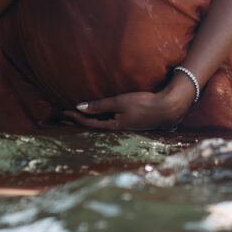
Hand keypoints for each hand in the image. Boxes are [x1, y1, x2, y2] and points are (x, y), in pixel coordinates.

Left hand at [62, 84, 195, 131]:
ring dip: (87, 119)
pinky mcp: (130, 122)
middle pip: (93, 126)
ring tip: (76, 116)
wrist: (168, 108)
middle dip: (77, 121)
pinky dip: (99, 117)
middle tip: (62, 117)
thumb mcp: (120, 102)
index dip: (75, 117)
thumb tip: (79, 107)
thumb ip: (100, 105)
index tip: (63, 112)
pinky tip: (98, 114)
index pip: (89, 123)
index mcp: (113, 126)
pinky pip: (109, 121)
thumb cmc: (144, 104)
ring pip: (101, 124)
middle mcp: (117, 129)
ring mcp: (124, 126)